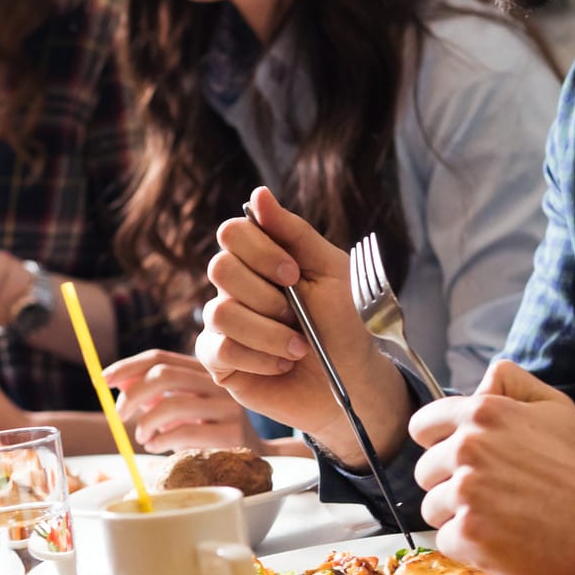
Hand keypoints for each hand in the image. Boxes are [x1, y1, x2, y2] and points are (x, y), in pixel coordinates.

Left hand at [103, 349, 263, 453]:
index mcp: (202, 369)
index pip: (160, 356)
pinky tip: (155, 447)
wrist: (257, 456)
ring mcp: (227, 406)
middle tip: (119, 415)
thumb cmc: (210, 429)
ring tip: (141, 437)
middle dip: (133, 394)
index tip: (102, 380)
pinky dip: (162, 440)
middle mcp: (217, 381)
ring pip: (173, 404)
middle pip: (164, 374)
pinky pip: (186, 432)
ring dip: (147, 421)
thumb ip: (154, 394)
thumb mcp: (181, 407)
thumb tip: (118, 382)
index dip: (127, 366)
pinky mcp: (232, 433)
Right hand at [193, 187, 408, 465]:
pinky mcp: (219, 361)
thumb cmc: (347, 324)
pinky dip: (260, 359)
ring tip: (299, 348)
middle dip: (268, 297)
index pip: (232, 233)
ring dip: (269, 333)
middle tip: (298, 315)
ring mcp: (224, 324)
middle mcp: (236, 287)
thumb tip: (258, 193)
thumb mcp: (332, 272)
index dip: (260, 252)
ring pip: (221, 313)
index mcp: (261, 259)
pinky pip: (220, 349)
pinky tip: (281, 365)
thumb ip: (295, 233)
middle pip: (220, 269)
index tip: (294, 275)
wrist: (354, 381)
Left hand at [410, 360, 574, 574]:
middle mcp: (466, 449)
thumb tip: (478, 383)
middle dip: (450, 483)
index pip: (421, 427)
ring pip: (432, 508)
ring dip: (459, 516)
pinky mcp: (470, 535)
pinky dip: (470, 545)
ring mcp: (466, 494)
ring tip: (501, 518)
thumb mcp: (554, 406)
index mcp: (481, 414)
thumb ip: (509, 384)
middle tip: (493, 495)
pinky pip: (446, 540)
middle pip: (425, 472)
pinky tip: (503, 540)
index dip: (438, 445)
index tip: (459, 461)